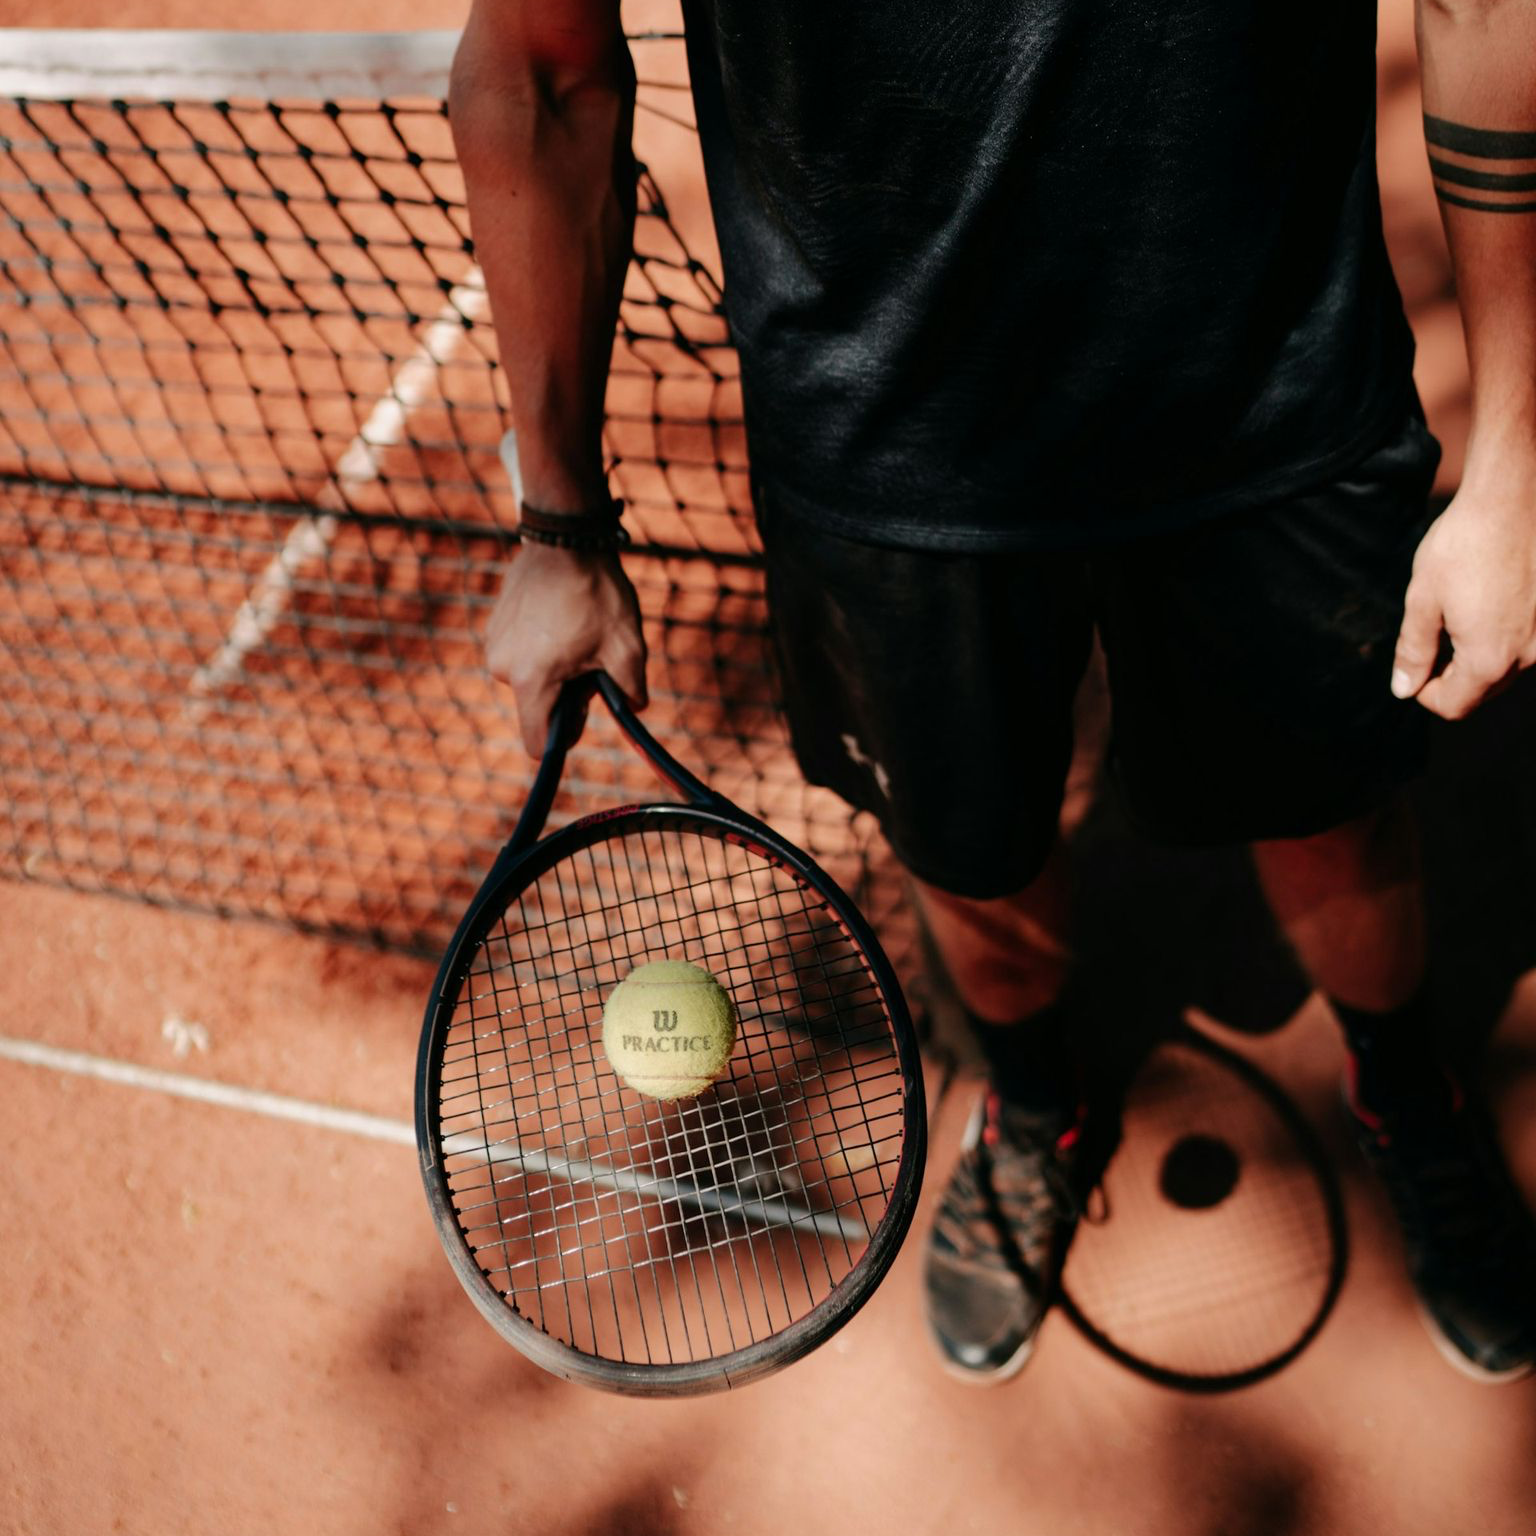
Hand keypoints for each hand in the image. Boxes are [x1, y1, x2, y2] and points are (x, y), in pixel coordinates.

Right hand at [484, 543, 647, 755]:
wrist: (566, 538)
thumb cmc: (597, 593)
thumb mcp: (628, 648)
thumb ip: (631, 690)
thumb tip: (632, 707)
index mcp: (531, 681)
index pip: (537, 744)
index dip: (565, 735)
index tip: (583, 708)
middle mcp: (502, 668)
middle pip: (537, 706)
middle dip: (565, 693)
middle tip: (590, 658)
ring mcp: (494, 644)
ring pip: (529, 677)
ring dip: (554, 667)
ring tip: (575, 631)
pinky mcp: (494, 625)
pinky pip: (519, 652)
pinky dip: (540, 646)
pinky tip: (560, 616)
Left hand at [1392, 471, 1535, 719]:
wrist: (1514, 498)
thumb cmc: (1463, 546)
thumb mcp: (1422, 599)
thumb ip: (1413, 651)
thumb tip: (1403, 690)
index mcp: (1489, 658)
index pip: (1454, 706)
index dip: (1425, 692)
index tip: (1414, 663)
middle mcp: (1528, 655)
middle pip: (1483, 690)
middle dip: (1452, 675)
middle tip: (1433, 634)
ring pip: (1507, 668)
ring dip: (1479, 655)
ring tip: (1461, 611)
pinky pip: (1527, 642)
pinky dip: (1504, 635)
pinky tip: (1488, 601)